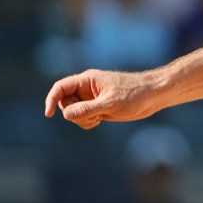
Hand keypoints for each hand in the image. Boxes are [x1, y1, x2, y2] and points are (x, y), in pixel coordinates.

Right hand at [44, 69, 161, 128]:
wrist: (153, 96)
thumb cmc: (135, 94)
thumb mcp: (110, 103)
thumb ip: (88, 109)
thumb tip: (66, 114)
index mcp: (88, 80)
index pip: (61, 87)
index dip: (51, 99)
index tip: (48, 114)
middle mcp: (87, 88)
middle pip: (65, 102)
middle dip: (73, 113)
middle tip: (91, 117)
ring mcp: (93, 98)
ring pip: (73, 111)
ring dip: (81, 119)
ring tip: (98, 119)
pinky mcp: (99, 107)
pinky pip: (83, 117)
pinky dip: (87, 122)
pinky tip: (100, 121)